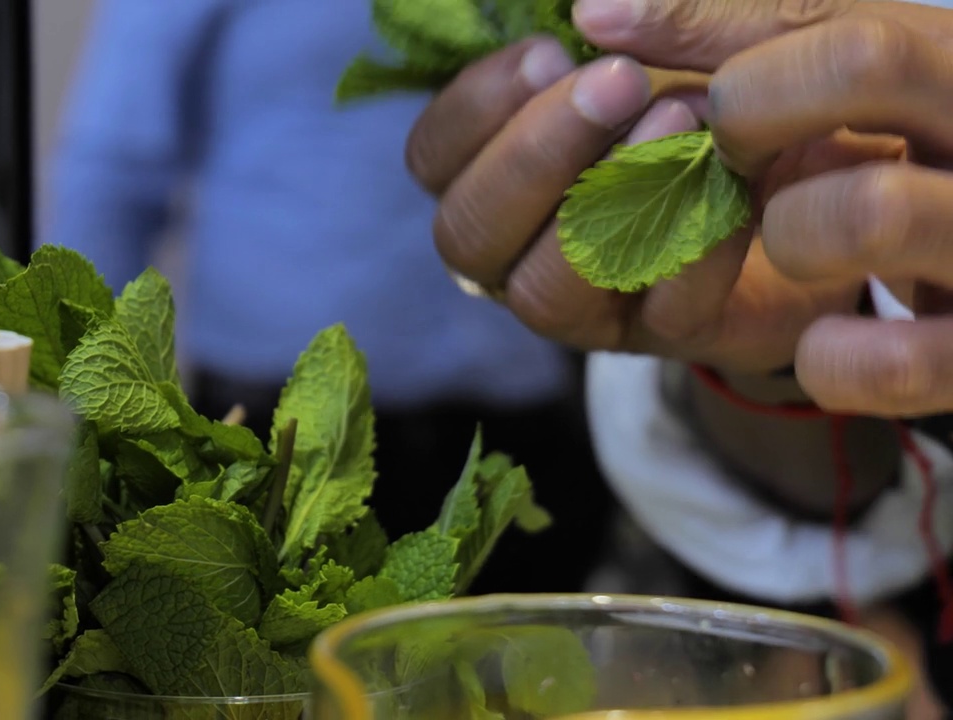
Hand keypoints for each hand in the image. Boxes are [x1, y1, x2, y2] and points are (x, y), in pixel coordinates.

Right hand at [405, 0, 923, 376]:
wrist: (843, 168)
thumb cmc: (742, 83)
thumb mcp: (700, 35)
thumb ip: (653, 21)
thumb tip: (588, 10)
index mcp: (498, 170)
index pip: (433, 158)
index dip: (474, 108)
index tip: (549, 51)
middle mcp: (522, 247)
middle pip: (466, 233)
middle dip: (533, 156)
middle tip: (619, 81)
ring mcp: (592, 302)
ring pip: (541, 293)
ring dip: (604, 206)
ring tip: (679, 120)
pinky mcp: (671, 334)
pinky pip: (661, 311)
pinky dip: (697, 246)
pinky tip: (738, 182)